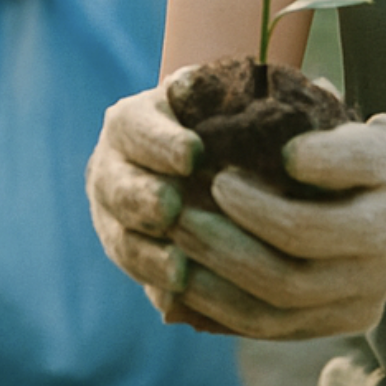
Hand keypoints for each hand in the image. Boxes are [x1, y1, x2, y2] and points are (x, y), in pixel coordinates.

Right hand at [86, 74, 203, 313]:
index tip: (193, 153)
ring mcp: (114, 218)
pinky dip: (158, 289)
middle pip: (118, 187)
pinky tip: (182, 302)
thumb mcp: (219, 95)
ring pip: (121, 239)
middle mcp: (112, 168)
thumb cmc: (218, 116)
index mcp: (130, 121)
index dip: (160, 142)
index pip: (137, 128)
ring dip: (147, 255)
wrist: (199, 157)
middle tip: (171, 207)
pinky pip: (138, 278)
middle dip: (143, 198)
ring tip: (179, 269)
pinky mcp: (131, 257)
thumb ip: (227, 90)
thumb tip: (273, 83)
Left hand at [167, 115, 385, 339]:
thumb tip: (250, 97)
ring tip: (178, 244)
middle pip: (304, 235)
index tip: (248, 152)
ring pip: (285, 293)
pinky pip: (277, 326)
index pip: (350, 161)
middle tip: (185, 208)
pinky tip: (187, 284)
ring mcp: (371, 287)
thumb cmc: (351, 147)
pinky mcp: (347, 322)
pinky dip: (224, 308)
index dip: (302, 157)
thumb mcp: (342, 114)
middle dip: (236, 221)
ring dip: (219, 270)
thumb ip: (306, 106)